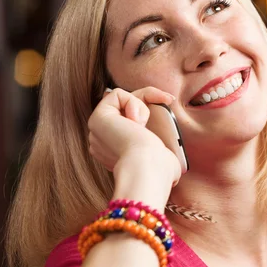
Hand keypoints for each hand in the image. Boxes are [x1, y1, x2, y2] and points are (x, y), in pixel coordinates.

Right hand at [88, 87, 180, 205]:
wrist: (148, 170)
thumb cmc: (159, 171)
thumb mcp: (164, 158)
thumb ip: (158, 151)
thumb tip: (165, 154)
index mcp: (117, 153)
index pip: (130, 120)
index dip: (148, 108)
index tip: (169, 101)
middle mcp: (104, 142)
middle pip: (126, 107)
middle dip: (147, 98)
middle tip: (167, 101)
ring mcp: (99, 131)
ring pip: (122, 100)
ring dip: (141, 106)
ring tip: (143, 125)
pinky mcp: (98, 119)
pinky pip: (116, 95)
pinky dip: (132, 102)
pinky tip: (136, 121)